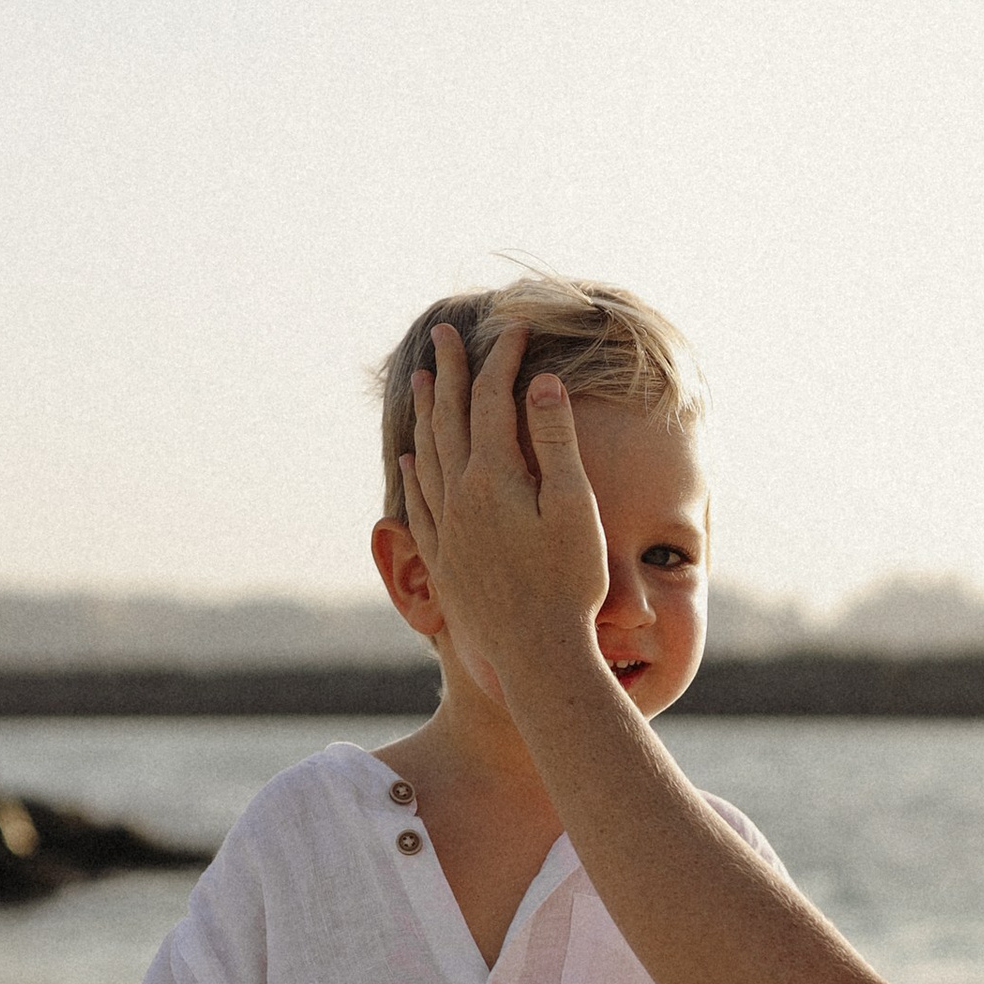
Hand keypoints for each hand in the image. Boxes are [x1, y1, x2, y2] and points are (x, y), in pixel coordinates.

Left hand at [400, 322, 608, 683]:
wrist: (536, 655)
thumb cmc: (570, 584)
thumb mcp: (575, 507)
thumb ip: (555, 441)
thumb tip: (542, 383)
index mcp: (494, 476)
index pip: (494, 399)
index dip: (503, 359)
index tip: (515, 329)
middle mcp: (460, 495)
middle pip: (449, 417)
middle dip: (450, 370)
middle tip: (445, 333)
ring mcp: (447, 527)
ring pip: (427, 453)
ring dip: (425, 411)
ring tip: (421, 379)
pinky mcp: (444, 559)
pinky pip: (418, 500)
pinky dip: (412, 470)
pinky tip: (408, 457)